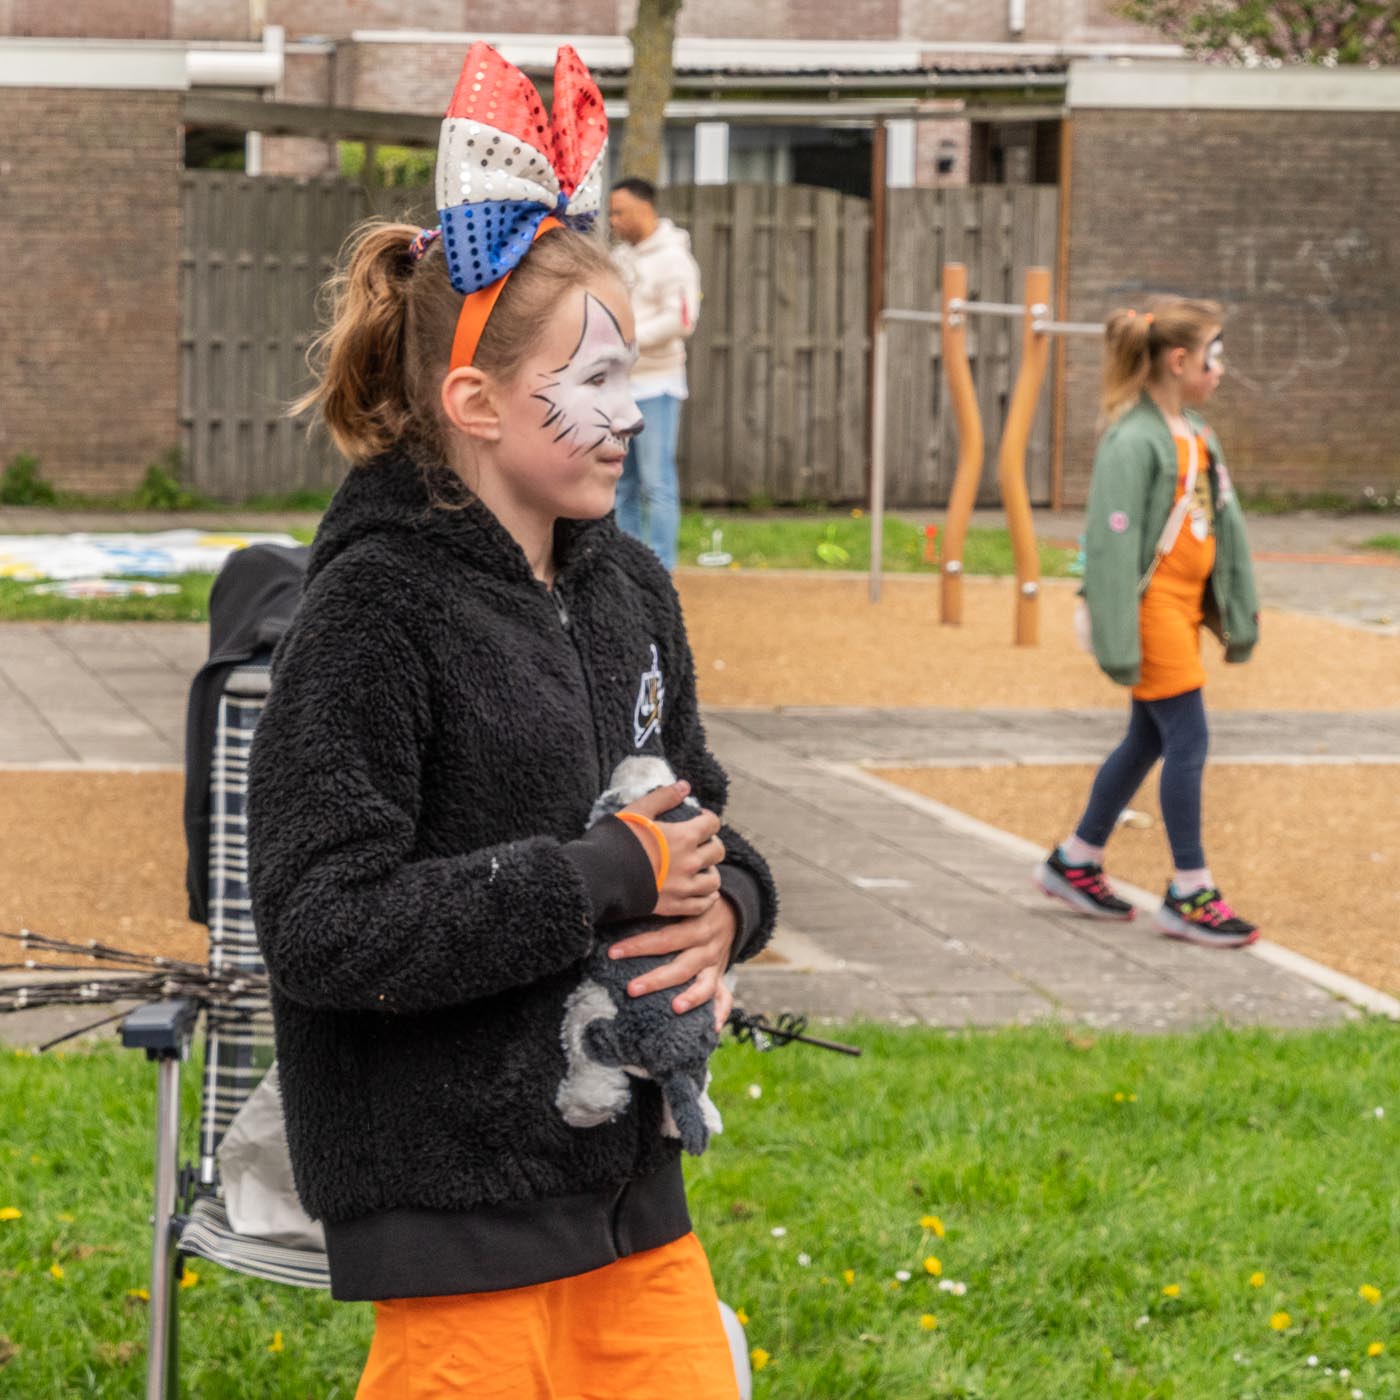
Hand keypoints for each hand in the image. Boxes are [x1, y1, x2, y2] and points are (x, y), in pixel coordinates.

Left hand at [607, 897, 737, 1031]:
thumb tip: (621, 910)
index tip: (613, 953)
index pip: (665, 938)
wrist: (733, 913)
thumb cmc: (696, 907)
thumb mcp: (684, 903)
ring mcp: (716, 965)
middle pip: (682, 966)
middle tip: (631, 989)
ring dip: (690, 998)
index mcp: (697, 926)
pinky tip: (711, 1028)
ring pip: (705, 985)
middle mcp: (708, 948)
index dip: (639, 945)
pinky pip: (725, 997)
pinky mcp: (721, 977)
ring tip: (675, 1008)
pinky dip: (720, 1013)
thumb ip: (662, 909)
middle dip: (656, 979)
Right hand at [618, 782, 725, 918]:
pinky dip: (706, 898)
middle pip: (718, 851)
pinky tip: (702, 892)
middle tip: (699, 843)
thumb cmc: (616, 840)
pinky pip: (702, 905)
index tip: (698, 819)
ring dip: (711, 872)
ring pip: (714, 881)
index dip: (708, 819)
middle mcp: (689, 862)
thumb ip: (663, 797)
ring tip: (701, 869)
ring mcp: (683, 887)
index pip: (712, 824)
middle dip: (711, 843)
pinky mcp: (674, 906)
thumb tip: (685, 786)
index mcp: (683, 837)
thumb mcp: (638, 811)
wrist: (598, 876)